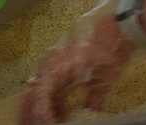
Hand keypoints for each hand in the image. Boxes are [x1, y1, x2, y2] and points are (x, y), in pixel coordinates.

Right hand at [19, 0, 145, 123]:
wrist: (118, 30)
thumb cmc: (109, 50)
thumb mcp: (104, 79)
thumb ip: (93, 99)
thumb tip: (88, 113)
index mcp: (59, 66)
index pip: (41, 93)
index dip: (40, 111)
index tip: (46, 123)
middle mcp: (52, 66)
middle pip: (33, 92)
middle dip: (29, 111)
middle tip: (26, 124)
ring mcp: (56, 67)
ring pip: (39, 91)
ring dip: (37, 107)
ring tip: (37, 121)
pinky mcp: (63, 69)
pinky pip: (50, 89)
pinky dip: (49, 103)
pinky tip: (54, 115)